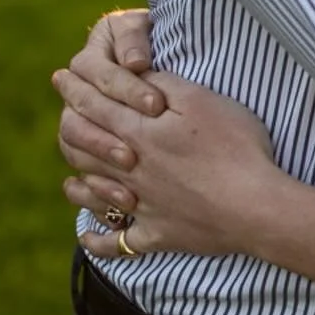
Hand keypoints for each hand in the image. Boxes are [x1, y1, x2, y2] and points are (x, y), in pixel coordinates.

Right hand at [54, 9, 161, 179]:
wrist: (170, 62)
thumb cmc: (158, 42)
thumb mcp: (146, 30)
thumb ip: (135, 39)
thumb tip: (132, 62)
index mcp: (90, 60)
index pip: (95, 73)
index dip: (124, 89)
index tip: (155, 104)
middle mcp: (78, 95)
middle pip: (76, 117)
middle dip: (106, 133)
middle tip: (136, 149)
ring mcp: (83, 127)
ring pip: (72, 147)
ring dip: (98, 160)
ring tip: (130, 168)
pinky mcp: (95, 157)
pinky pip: (79, 183)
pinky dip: (96, 192)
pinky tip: (124, 201)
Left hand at [56, 68, 278, 259]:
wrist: (254, 204)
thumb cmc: (235, 145)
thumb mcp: (202, 100)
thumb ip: (163, 84)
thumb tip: (133, 72)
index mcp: (140, 133)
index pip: (96, 106)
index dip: (76, 90)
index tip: (62, 77)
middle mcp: (131, 170)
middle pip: (84, 149)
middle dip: (69, 127)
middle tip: (61, 117)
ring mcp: (141, 205)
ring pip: (93, 192)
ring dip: (77, 182)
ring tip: (69, 175)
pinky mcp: (157, 234)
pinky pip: (117, 242)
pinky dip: (98, 240)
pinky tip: (89, 236)